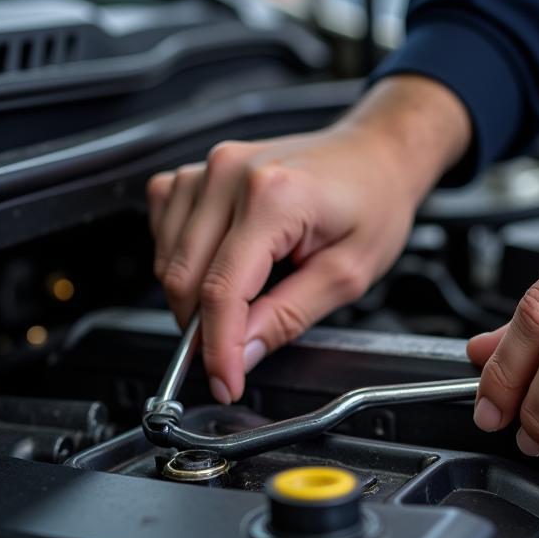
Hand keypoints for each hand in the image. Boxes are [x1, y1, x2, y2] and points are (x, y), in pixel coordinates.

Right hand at [147, 76, 470, 403]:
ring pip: (167, 258)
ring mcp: (211, 167)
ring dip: (191, 296)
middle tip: (237, 353)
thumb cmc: (372, 202)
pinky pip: (164, 227)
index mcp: (275, 197)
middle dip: (203, 329)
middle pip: (183, 277)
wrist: (374, 155)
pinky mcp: (199, 170)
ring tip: (245, 296)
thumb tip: (243, 353)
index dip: (218, 349)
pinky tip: (217, 263)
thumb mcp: (347, 273)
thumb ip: (289, 316)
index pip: (222, 291)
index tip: (227, 382)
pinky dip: (179, 258)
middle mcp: (232, 174)